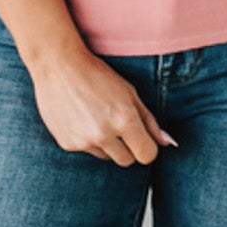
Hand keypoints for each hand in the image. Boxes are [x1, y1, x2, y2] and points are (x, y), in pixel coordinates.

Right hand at [29, 47, 175, 164]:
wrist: (57, 66)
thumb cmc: (97, 75)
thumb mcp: (129, 93)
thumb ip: (150, 121)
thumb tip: (168, 143)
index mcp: (124, 120)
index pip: (147, 155)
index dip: (147, 147)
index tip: (141, 137)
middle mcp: (104, 134)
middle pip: (128, 160)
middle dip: (128, 147)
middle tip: (118, 125)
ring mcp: (83, 141)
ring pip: (107, 156)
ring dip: (108, 144)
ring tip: (97, 118)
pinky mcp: (68, 144)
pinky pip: (87, 151)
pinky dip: (88, 140)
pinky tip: (81, 118)